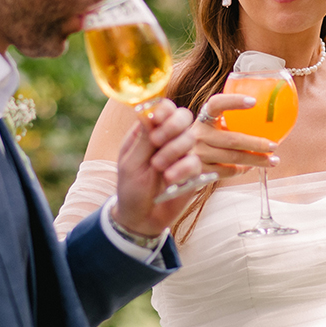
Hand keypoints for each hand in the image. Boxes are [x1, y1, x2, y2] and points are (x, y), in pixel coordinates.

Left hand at [110, 98, 202, 236]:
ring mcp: (181, 154)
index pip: (162, 108)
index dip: (164, 109)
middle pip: (182, 116)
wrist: (141, 218)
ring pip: (189, 138)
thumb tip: (148, 111)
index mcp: (148, 131)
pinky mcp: (193, 172)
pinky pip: (195, 162)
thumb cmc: (130, 188)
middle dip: (172, 127)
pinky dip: (182, 169)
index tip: (158, 118)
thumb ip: (143, 139)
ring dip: (173, 150)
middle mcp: (167, 139)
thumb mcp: (131, 163)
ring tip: (158, 166)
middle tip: (157, 141)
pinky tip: (170, 179)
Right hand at [192, 93, 279, 176]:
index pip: (216, 104)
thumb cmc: (205, 142)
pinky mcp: (200, 171)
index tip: (254, 101)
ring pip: (234, 158)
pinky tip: (250, 167)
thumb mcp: (211, 127)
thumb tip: (265, 118)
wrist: (179, 162)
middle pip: (233, 139)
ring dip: (256, 160)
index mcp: (204, 118)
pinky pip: (228, 171)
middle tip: (273, 145)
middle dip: (256, 143)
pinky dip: (242, 169)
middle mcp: (198, 134)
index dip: (234, 101)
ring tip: (272, 160)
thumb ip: (229, 122)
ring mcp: (198, 153)